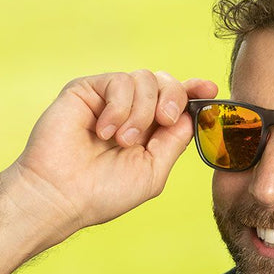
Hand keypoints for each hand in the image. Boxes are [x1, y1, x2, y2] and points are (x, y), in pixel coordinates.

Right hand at [10, 70, 217, 235]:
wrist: (63, 194)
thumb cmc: (105, 192)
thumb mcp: (153, 171)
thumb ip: (174, 142)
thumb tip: (192, 115)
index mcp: (151, 132)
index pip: (178, 102)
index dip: (195, 91)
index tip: (210, 89)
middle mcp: (132, 112)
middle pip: (167, 83)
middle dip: (173, 98)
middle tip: (164, 121)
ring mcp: (110, 100)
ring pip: (146, 79)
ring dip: (140, 113)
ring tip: (122, 141)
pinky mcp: (88, 90)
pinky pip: (120, 81)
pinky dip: (119, 108)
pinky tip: (104, 131)